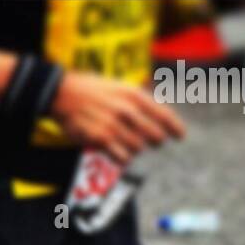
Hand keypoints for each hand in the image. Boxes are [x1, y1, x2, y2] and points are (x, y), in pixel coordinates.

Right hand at [50, 71, 185, 163]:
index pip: (163, 115)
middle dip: (156, 141)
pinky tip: (119, 152)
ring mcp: (114, 126)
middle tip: (154, 142)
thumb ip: (139, 100)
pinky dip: (123, 157)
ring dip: (135, 148)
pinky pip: (122, 157)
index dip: (175, 127)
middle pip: (154, 136)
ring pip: (138, 148)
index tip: (181, 136)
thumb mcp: (120, 87)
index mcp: (134, 95)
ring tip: (128, 142)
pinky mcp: (101, 140)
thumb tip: (159, 115)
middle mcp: (127, 110)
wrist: (64, 94)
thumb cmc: (93, 91)